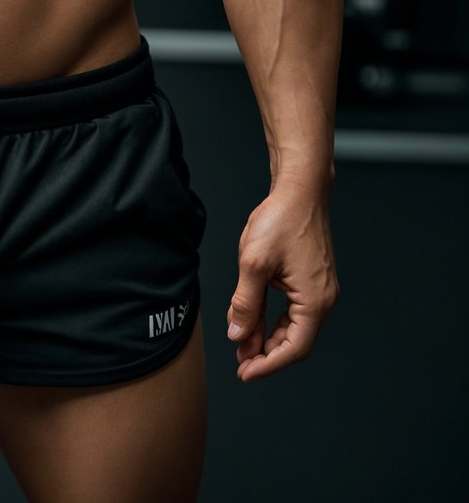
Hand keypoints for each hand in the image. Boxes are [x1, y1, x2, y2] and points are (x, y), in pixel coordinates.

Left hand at [226, 183, 338, 381]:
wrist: (299, 188)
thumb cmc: (281, 219)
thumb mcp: (254, 262)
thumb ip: (245, 302)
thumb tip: (237, 334)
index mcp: (315, 301)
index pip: (294, 349)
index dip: (268, 365)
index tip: (244, 373)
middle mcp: (323, 299)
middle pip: (295, 341)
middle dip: (266, 353)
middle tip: (239, 361)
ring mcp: (319, 289)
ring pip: (294, 326)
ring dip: (268, 336)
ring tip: (242, 342)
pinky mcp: (311, 279)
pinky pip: (294, 309)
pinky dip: (274, 318)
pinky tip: (254, 319)